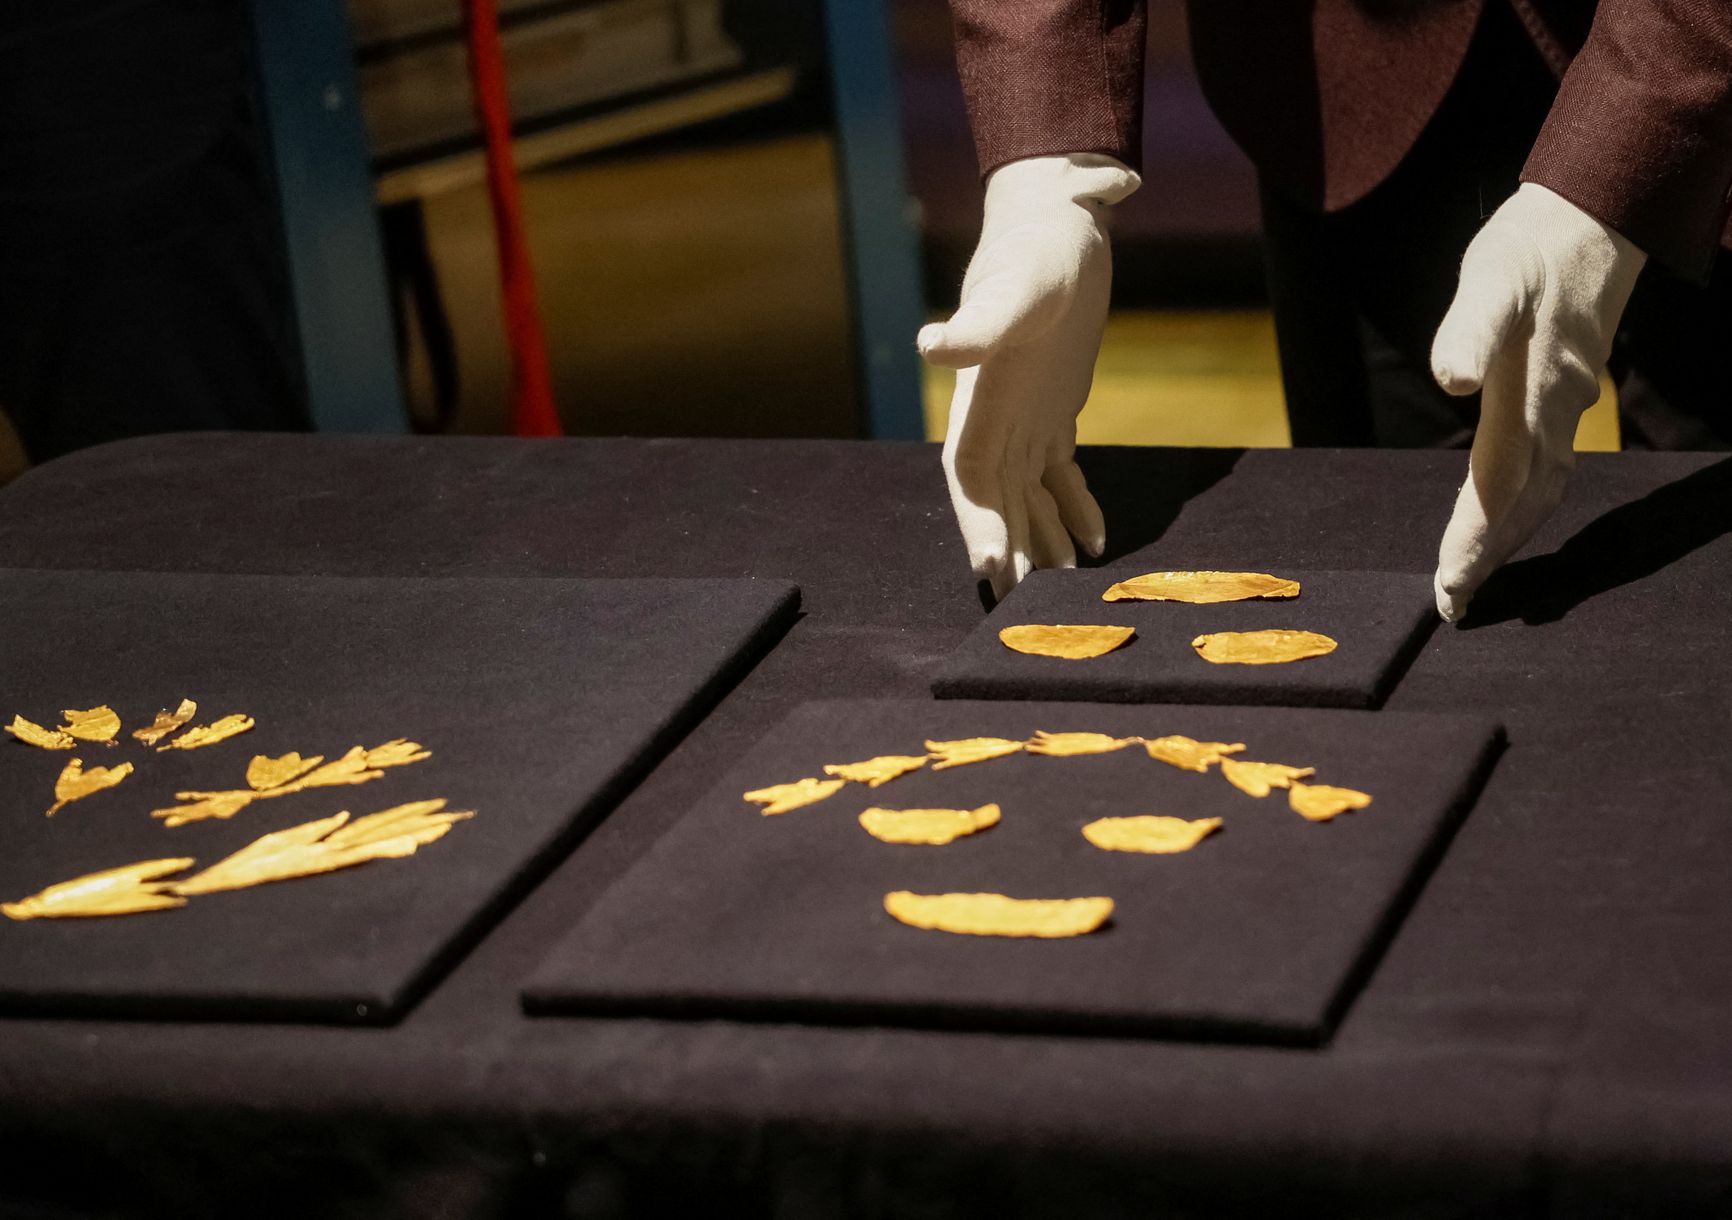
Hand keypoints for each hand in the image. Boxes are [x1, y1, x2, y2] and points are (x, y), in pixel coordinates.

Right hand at [918, 154, 1139, 597]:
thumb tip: (930, 347)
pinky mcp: (1053, 411)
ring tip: (1065, 588)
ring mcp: (1023, 418)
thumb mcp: (1015, 288)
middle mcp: (994, 419)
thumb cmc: (1034, 254)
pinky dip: (1074, 508)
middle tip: (1024, 603)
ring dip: (1041, 541)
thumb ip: (978, 325)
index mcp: (978, 402)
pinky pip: (1059, 474)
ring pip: (1026, 497)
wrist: (1056, 227)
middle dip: (1008, 550)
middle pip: (994, 501)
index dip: (978, 523)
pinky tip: (1097, 541)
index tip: (994, 567)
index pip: (969, 477)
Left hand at [1430, 183, 1645, 621]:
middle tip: (1455, 604)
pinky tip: (1509, 511)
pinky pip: (1549, 463)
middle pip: (1522, 502)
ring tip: (1474, 575)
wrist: (1595, 213)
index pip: (1497, 485)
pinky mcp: (1568, 390)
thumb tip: (1450, 379)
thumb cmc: (1532, 245)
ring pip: (1541, 488)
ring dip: (1508, 534)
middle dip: (1489, 555)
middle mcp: (1555, 409)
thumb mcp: (1492, 277)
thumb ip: (1471, 328)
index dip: (1474, 540)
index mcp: (1529, 393)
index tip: (1451, 588)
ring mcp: (1567, 403)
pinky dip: (1524, 500)